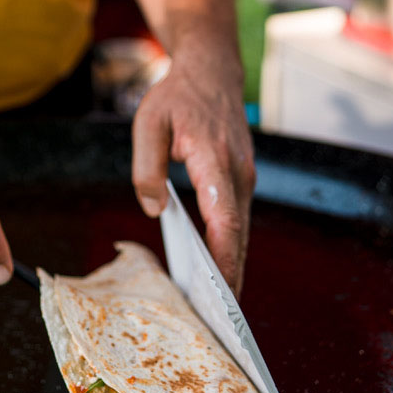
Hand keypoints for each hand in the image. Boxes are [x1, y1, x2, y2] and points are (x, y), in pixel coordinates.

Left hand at [131, 46, 254, 295]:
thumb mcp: (148, 122)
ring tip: (213, 312)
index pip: (224, 216)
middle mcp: (238, 172)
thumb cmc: (178, 95)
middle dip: (230, 279)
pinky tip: (212, 274)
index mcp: (213, 158)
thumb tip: (153, 209)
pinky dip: (229, 248)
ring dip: (231, 268)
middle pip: (238, 235)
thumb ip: (147, 168)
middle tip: (217, 323)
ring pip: (240, 232)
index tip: (220, 293)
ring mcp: (245, 177)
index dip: (224, 258)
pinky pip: (237, 221)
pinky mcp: (242, 180)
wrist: (212, 69)